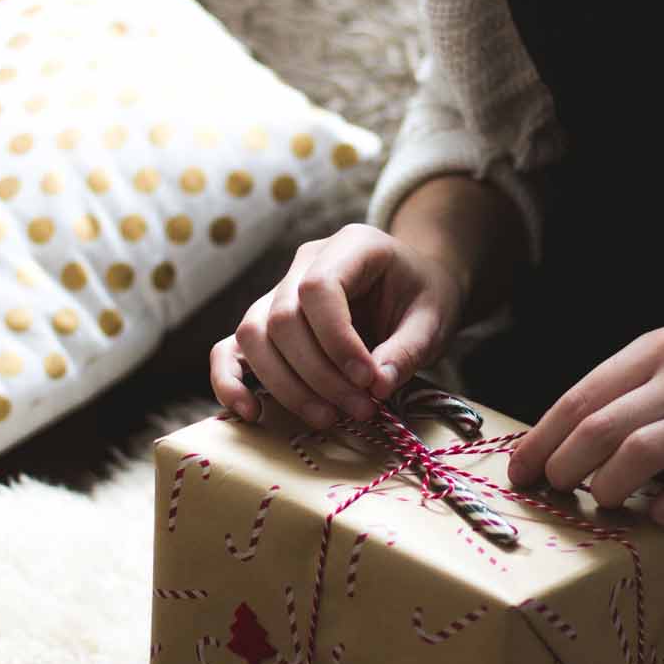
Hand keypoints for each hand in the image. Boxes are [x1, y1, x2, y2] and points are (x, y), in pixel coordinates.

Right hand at [210, 223, 465, 427]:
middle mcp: (305, 262)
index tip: (369, 380)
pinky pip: (230, 348)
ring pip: (253, 336)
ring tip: (329, 418)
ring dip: (287, 387)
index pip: (319, 288)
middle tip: (361, 410)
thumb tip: (376, 386)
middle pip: (282, 318)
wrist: (414, 287)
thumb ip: (407, 350)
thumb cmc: (423, 297)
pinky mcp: (266, 323)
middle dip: (319, 375)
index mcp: (351, 245)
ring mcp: (278, 291)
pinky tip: (250, 412)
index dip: (337, 341)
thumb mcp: (434, 320)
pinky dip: (230, 381)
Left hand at [507, 327, 663, 525]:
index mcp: (659, 351)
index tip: (521, 468)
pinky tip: (658, 513)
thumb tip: (549, 447)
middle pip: (602, 426)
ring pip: (640, 454)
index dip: (543, 438)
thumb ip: (618, 398)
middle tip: (557, 488)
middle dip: (566, 466)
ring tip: (605, 499)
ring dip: (609, 487)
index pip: (582, 396)